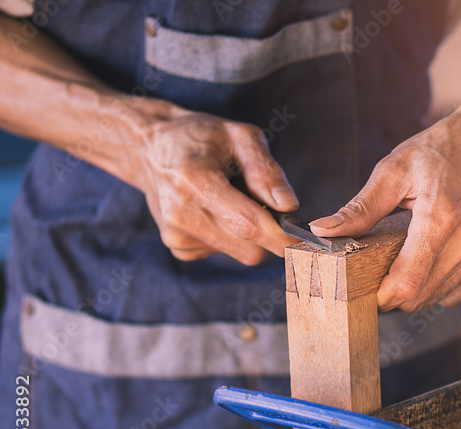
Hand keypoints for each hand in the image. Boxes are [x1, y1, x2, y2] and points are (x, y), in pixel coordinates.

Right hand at [134, 111, 299, 264]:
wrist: (148, 147)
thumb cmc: (200, 136)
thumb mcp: (239, 136)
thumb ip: (266, 170)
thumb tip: (289, 207)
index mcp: (195, 180)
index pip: (248, 224)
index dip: (282, 237)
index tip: (305, 240)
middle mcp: (180, 213)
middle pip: (249, 248)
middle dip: (270, 234)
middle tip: (269, 205)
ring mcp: (175, 234)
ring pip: (240, 253)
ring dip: (249, 233)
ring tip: (233, 199)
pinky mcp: (177, 246)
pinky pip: (224, 252)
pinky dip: (230, 236)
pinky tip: (217, 210)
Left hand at [310, 97, 460, 311]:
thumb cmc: (447, 148)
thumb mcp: (396, 170)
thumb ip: (361, 208)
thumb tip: (322, 230)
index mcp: (440, 218)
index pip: (407, 284)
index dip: (383, 295)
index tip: (370, 288)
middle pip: (422, 296)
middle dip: (398, 291)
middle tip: (388, 266)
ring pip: (443, 297)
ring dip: (422, 288)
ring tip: (415, 256)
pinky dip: (446, 284)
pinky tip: (440, 257)